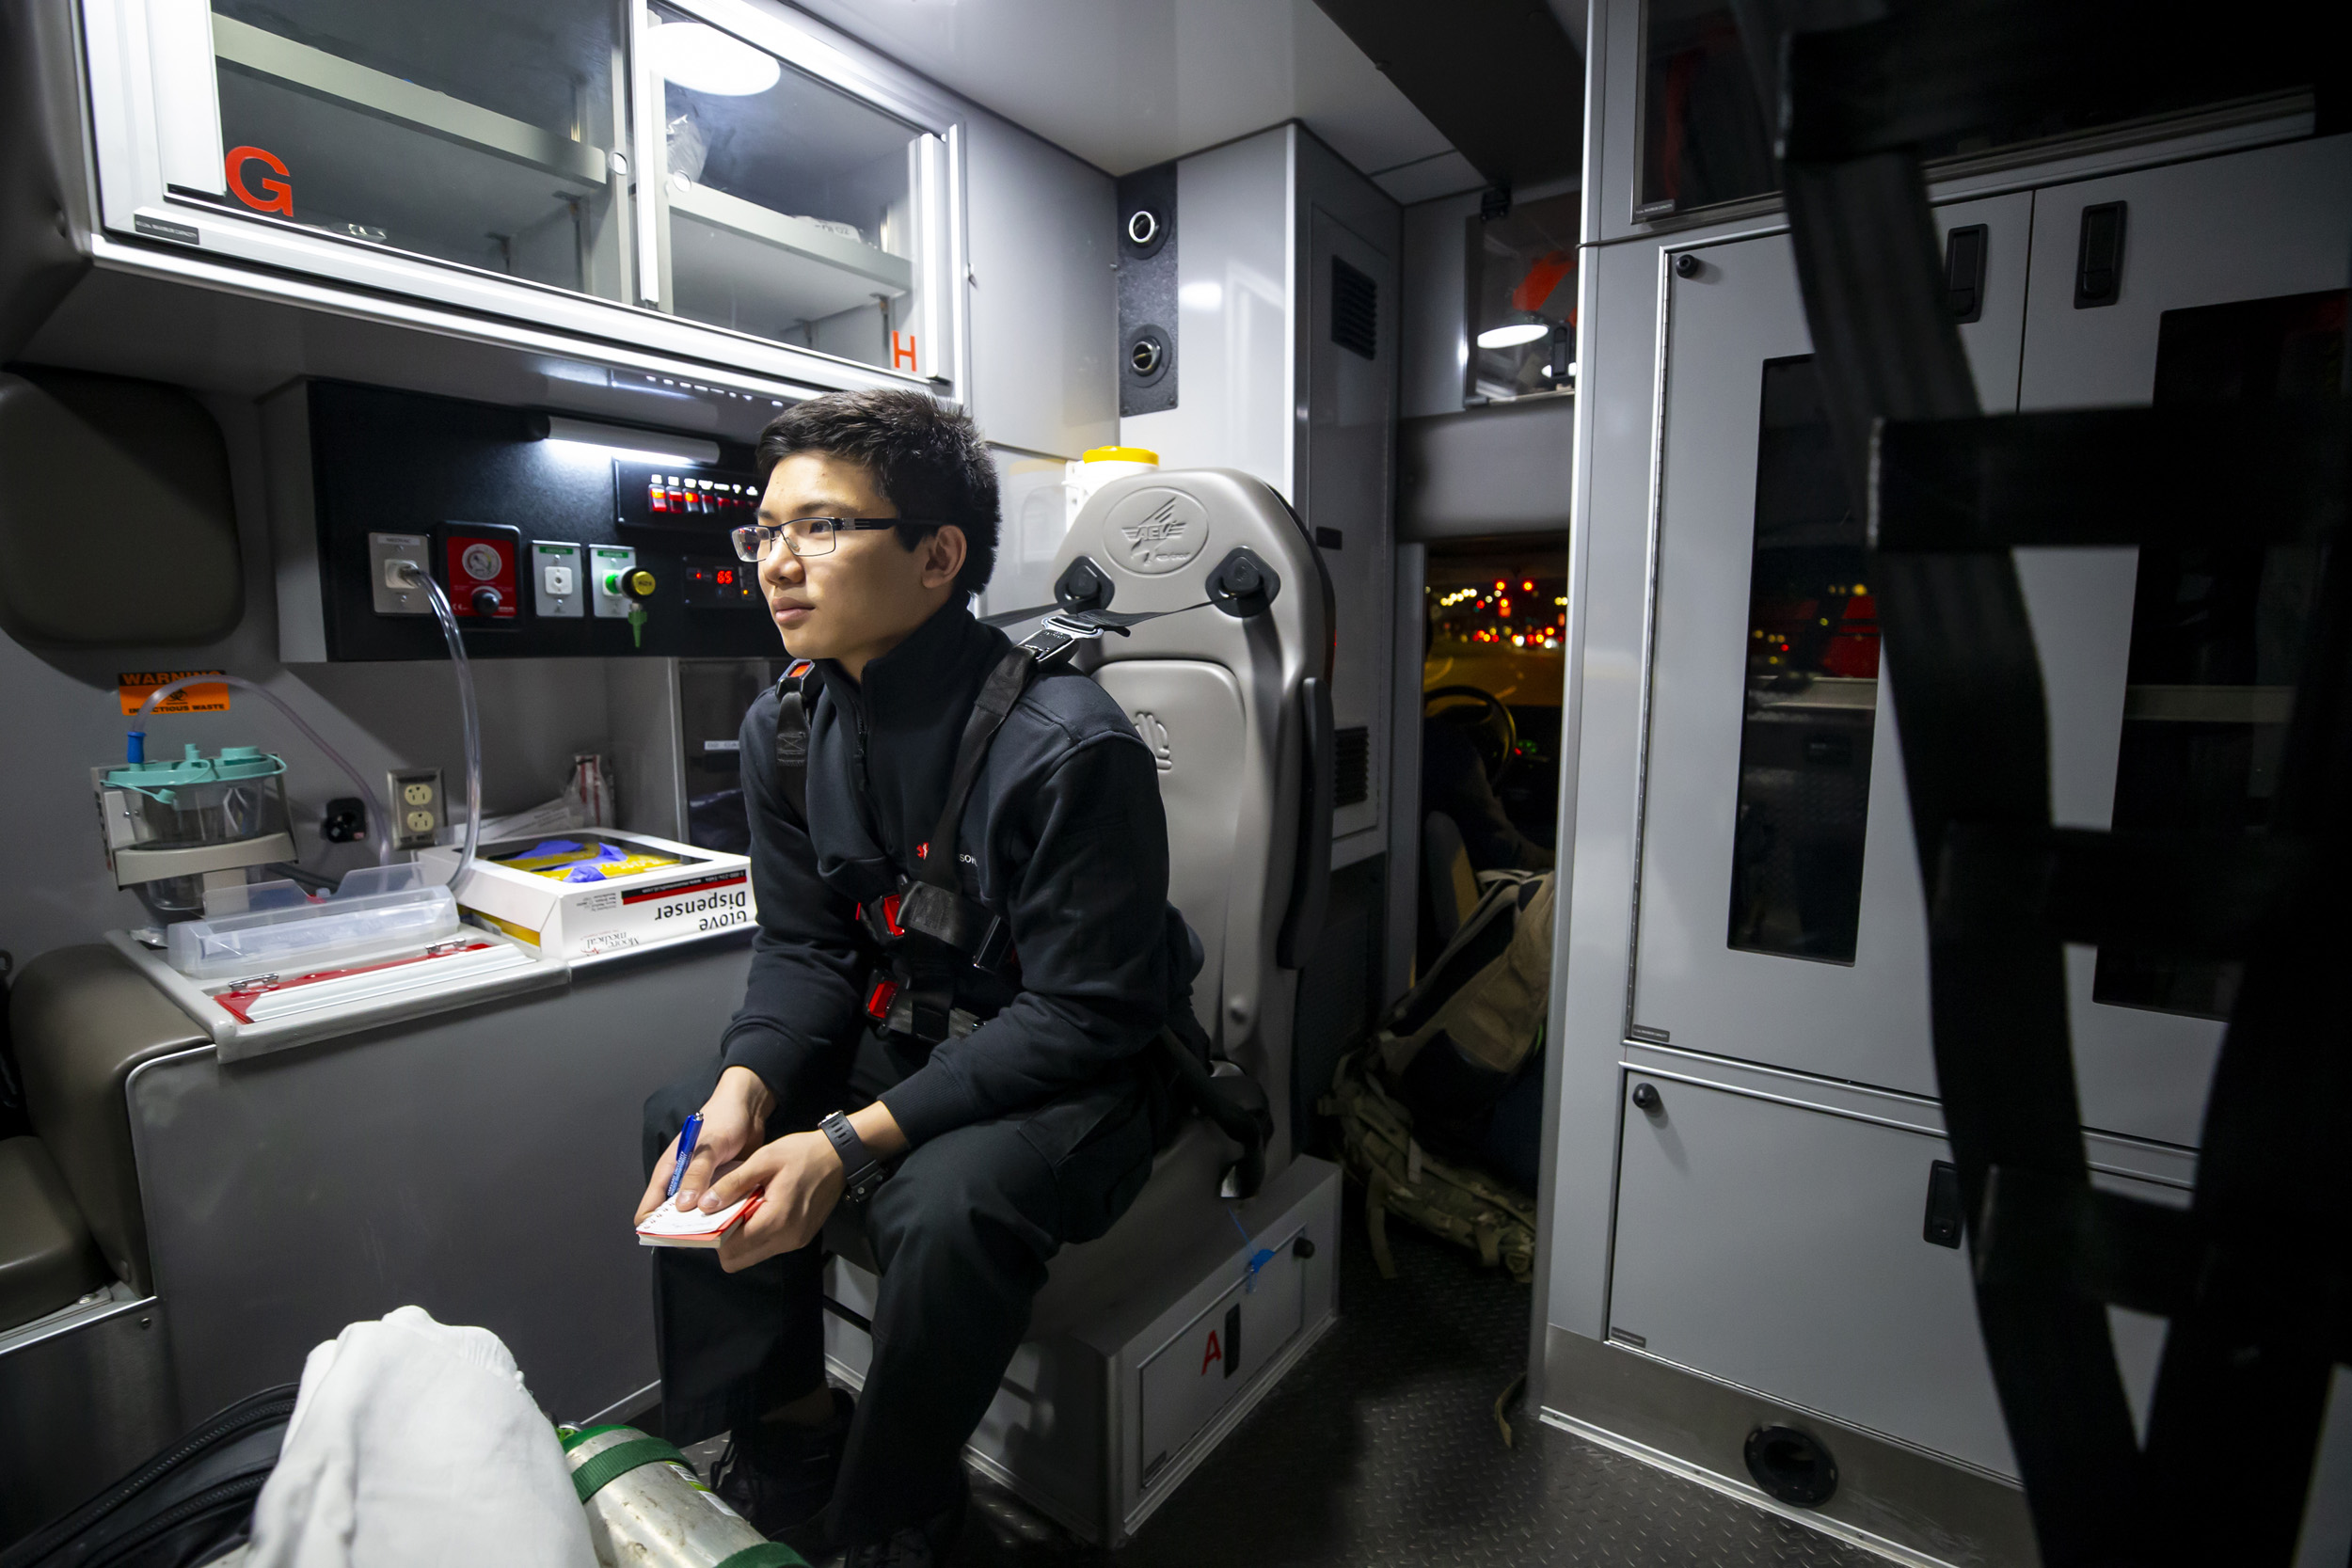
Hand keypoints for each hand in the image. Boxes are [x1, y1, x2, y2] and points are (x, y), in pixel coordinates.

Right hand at [637, 1066, 774, 1223]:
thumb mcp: (708, 1148)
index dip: (654, 1227)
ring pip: (698, 1217)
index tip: (671, 1238)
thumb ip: (697, 1174)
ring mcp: (701, 1188)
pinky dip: (724, 1215)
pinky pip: (719, 1209)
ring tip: (722, 1233)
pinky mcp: (721, 1189)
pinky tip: (737, 1221)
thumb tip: (683, 1207)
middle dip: (684, 1231)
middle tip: (702, 1239)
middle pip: (674, 1219)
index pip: (648, 1210)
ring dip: (708, 1224)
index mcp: (668, 1173)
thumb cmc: (722, 1121)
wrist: (748, 1110)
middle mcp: (682, 1184)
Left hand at [705, 1131, 844, 1271]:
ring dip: (739, 1238)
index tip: (704, 1220)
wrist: (840, 1156)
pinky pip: (768, 1247)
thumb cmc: (802, 1153)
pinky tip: (757, 1210)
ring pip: (752, 1255)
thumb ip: (732, 1184)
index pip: (731, 1248)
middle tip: (720, 1215)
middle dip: (723, 1242)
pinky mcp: (800, 1238)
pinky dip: (756, 1234)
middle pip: (738, 1260)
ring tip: (739, 1210)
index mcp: (776, 1220)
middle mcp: (787, 1238)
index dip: (712, 1237)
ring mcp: (795, 1241)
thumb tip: (704, 1204)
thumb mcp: (763, 1160)